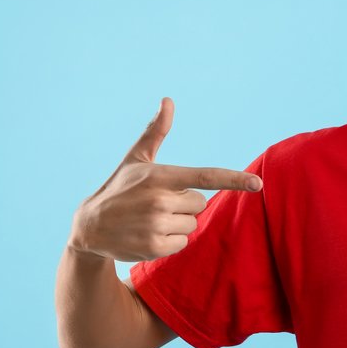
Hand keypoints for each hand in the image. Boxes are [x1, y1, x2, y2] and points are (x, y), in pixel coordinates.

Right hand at [68, 97, 261, 262]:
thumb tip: (168, 100)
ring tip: (150, 219)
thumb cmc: (120, 188)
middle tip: (156, 204)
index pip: (204, 177)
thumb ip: (157, 132)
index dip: (233, 180)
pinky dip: (170, 242)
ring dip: (178, 224)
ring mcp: (155, 225)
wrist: (89, 226)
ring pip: (193, 225)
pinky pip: (182, 244)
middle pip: (201, 204)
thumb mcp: (136, 159)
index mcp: (160, 176)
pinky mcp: (153, 247)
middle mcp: (158, 200)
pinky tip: (148, 234)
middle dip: (184, 205)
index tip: (257, 184)